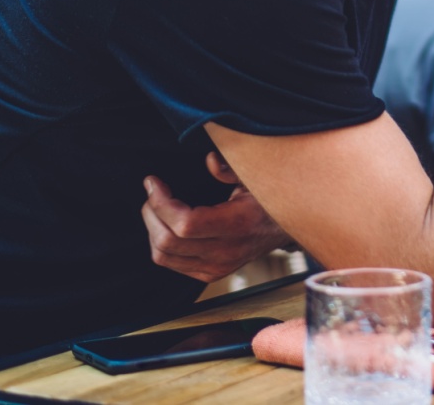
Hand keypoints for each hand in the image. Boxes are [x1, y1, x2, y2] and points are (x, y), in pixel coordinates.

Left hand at [141, 153, 291, 282]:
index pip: (184, 224)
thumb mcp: (255, 178)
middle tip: (153, 192)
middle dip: (150, 213)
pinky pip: (171, 264)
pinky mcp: (210, 274)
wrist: (283, 230)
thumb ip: (232, 168)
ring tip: (156, 208)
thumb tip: (210, 160)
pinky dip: (160, 244)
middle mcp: (225, 252)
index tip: (153, 182)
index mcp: (237, 225)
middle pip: (167, 242)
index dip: (161, 203)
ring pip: (163, 256)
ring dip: (152, 229)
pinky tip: (166, 225)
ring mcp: (216, 267)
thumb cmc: (268, 200)